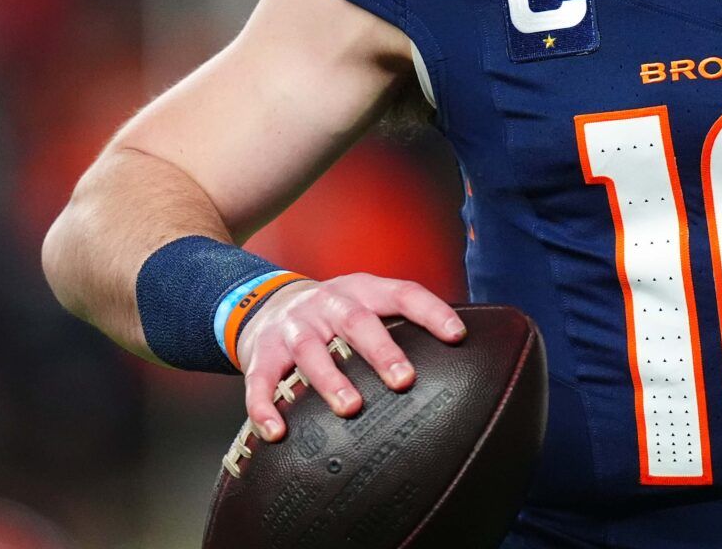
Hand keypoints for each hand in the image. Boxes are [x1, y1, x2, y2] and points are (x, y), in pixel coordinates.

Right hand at [236, 274, 464, 441]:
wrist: (265, 303)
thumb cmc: (335, 314)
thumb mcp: (367, 301)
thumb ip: (402, 320)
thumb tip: (461, 348)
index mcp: (362, 290)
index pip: (403, 293)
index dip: (432, 311)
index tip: (457, 336)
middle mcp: (328, 304)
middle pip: (357, 321)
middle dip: (381, 350)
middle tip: (403, 379)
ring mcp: (294, 328)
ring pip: (310, 351)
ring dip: (330, 379)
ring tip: (351, 408)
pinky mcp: (262, 354)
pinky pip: (260, 382)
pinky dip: (265, 407)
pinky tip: (277, 432)